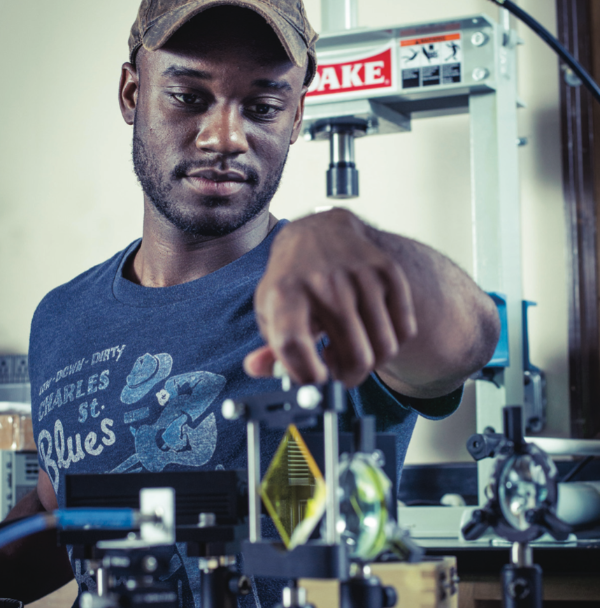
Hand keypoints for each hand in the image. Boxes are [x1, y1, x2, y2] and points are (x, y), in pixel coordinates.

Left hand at [243, 209, 416, 386]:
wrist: (321, 233)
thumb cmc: (294, 281)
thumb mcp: (270, 311)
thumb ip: (270, 350)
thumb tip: (257, 368)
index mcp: (286, 292)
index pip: (294, 343)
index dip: (307, 375)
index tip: (316, 381)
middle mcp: (325, 282)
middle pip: (354, 356)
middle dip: (348, 378)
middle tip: (337, 370)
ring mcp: (361, 276)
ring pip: (383, 348)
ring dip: (369, 363)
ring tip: (349, 349)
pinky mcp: (389, 273)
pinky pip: (405, 331)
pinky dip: (390, 343)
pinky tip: (369, 332)